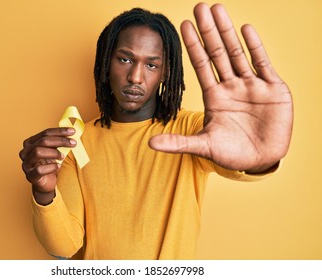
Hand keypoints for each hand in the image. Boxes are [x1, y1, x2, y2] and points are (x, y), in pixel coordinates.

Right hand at [19, 128, 75, 194]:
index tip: (73, 131)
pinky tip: (58, 167)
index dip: (60, 131)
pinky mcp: (30, 176)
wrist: (46, 183)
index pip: (45, 133)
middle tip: (73, 143)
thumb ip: (59, 142)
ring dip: (54, 153)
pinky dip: (51, 167)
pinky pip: (39, 169)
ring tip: (63, 156)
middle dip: (60, 141)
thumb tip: (72, 133)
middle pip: (42, 141)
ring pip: (38, 152)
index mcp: (30, 143)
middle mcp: (25, 152)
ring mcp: (26, 164)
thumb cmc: (50, 164)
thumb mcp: (54, 151)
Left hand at [149, 3, 292, 171]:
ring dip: (228, 31)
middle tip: (200, 7)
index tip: (183, 26)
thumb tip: (149, 144)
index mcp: (214, 97)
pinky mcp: (272, 89)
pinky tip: (246, 29)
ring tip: (218, 9)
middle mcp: (231, 87)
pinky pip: (262, 63)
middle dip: (208, 30)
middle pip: (217, 53)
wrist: (261, 161)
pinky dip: (255, 46)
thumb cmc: (232, 154)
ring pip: (237, 53)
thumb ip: (178, 143)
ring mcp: (251, 86)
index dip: (193, 46)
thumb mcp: (204, 146)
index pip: (201, 65)